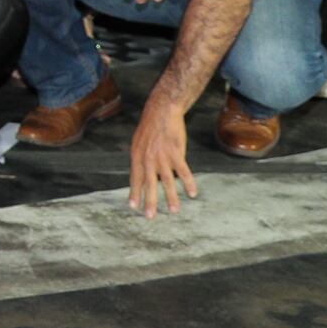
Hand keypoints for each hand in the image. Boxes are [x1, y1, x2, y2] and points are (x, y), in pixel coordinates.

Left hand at [128, 101, 197, 216]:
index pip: (135, 179)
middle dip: (150, 201)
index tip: (134, 207)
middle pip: (149, 184)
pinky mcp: (176, 153)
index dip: (135, 193)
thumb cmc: (149, 127)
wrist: (162, 111)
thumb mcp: (138, 143)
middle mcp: (148, 159)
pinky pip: (184, 171)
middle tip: (150, 216)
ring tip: (174, 211)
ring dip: (171, 197)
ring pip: (167, 181)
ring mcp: (163, 157)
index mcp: (137, 157)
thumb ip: (140, 159)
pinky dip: (188, 183)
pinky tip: (192, 193)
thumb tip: (140, 174)